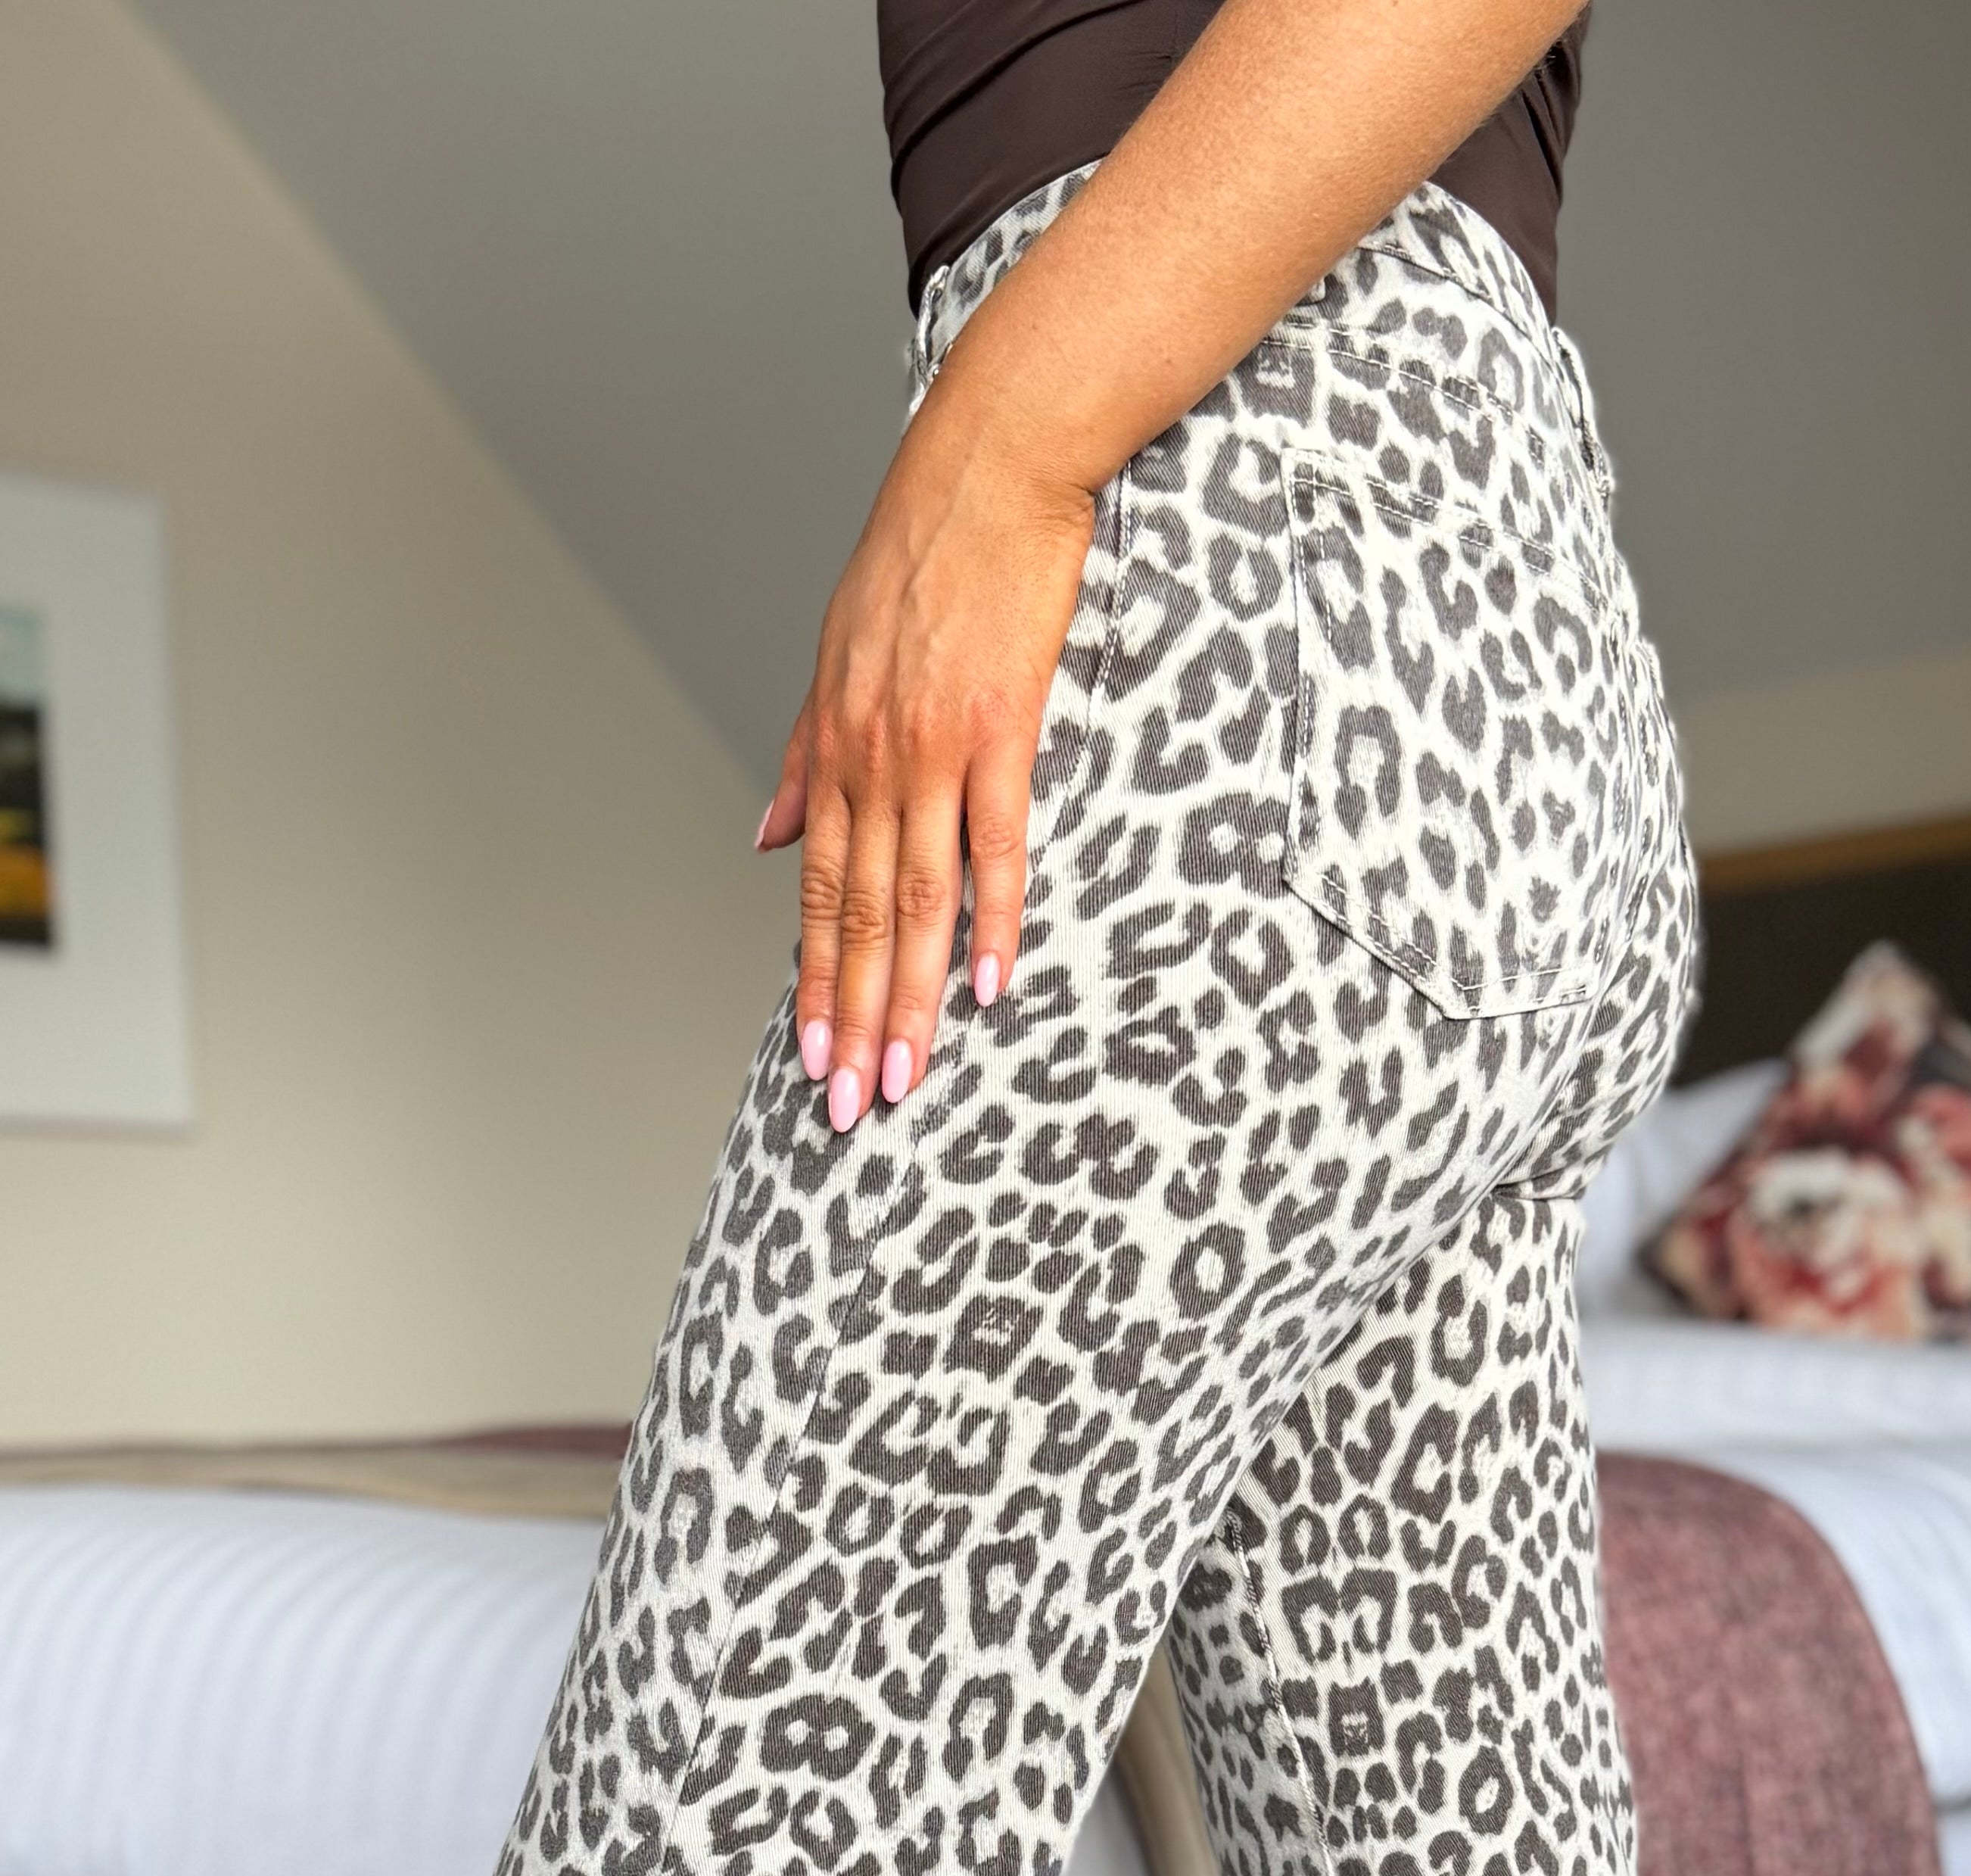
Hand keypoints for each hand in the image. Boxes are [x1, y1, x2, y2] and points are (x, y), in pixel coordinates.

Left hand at [757, 375, 1096, 1131]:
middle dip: (851, 1020)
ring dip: (908, 998)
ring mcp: (934, 748)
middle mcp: (872, 759)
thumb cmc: (920, 554)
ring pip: (914, 900)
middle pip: (856, 917)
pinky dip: (990, 918)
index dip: (813, 985)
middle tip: (849, 1104)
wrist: (988, 466)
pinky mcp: (1001, 727)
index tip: (812, 1059)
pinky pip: (995, 843)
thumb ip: (800, 760)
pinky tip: (984, 985)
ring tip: (906, 1076)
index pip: (816, 895)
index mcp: (833, 749)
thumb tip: (760, 840)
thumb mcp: (832, 657)